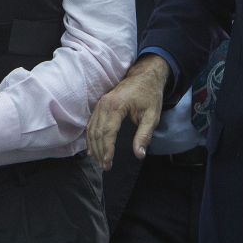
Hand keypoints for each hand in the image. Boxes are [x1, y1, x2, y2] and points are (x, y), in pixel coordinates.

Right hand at [87, 55, 169, 169]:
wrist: (144, 76)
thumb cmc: (149, 95)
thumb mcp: (152, 116)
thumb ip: (144, 135)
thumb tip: (139, 154)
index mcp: (116, 106)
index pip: (107, 132)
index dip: (107, 150)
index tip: (108, 163)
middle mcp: (104, 105)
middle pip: (97, 133)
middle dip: (99, 151)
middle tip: (105, 167)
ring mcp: (100, 104)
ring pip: (91, 129)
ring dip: (93, 146)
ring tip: (98, 161)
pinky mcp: (99, 105)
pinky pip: (91, 124)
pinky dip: (90, 138)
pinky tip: (91, 149)